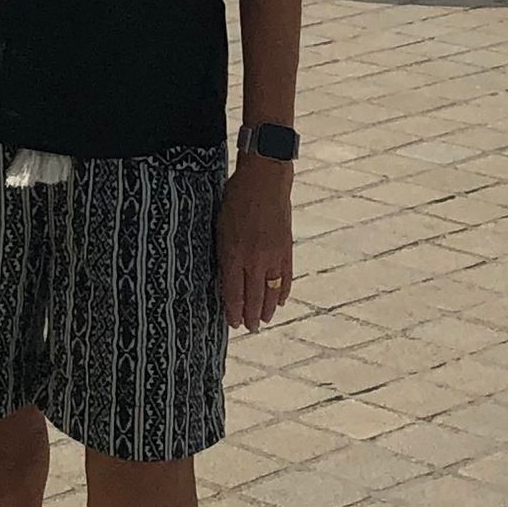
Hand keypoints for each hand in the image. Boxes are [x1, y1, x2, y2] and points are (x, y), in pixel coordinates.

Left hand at [216, 157, 292, 331]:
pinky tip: (281, 301)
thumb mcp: (220, 224)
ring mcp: (273, 256)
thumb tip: (225, 273)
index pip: (233, 292)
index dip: (233, 311)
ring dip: (268, 308)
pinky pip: (286, 278)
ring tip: (265, 320)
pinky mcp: (287, 249)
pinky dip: (284, 292)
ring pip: (271, 292)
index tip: (233, 324)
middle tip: (250, 328)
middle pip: (253, 297)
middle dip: (251, 316)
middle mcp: (254, 260)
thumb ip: (224, 251)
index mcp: (234, 254)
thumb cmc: (236, 196)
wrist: (265, 179)